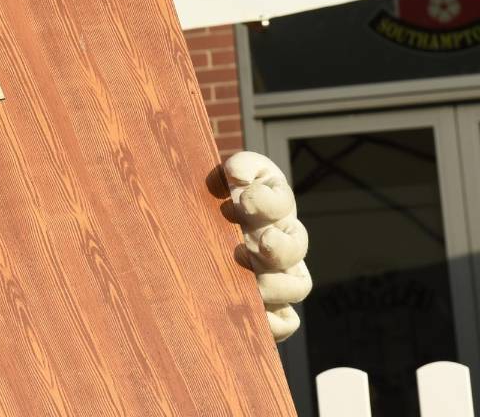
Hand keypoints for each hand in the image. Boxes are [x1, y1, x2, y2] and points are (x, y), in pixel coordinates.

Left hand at [221, 151, 311, 342]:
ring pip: (297, 286)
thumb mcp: (222, 178)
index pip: (280, 201)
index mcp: (271, 206)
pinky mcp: (271, 307)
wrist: (194, 232)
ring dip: (276, 285)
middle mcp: (280, 240)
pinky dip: (273, 322)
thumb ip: (238, 168)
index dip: (267, 202)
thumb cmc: (211, 203)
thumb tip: (239, 176)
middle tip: (254, 246)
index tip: (242, 200)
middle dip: (278, 247)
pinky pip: (286, 322)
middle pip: (295, 247)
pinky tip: (250, 314)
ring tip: (251, 282)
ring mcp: (278, 275)